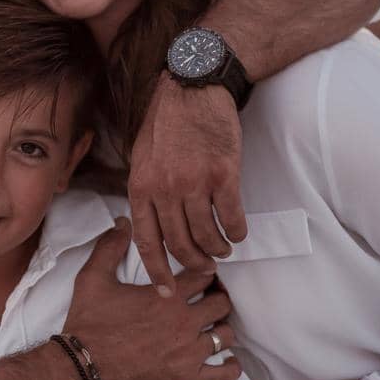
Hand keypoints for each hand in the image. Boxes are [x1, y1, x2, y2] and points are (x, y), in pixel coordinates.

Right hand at [62, 219, 240, 379]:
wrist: (81, 368)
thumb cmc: (88, 323)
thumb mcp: (92, 278)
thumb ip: (109, 247)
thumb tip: (123, 222)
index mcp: (166, 296)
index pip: (204, 275)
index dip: (205, 272)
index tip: (202, 275)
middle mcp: (183, 322)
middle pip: (221, 304)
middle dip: (217, 299)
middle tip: (209, 301)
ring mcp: (188, 352)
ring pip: (226, 336)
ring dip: (222, 330)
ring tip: (212, 329)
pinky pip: (224, 374)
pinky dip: (230, 367)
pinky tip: (227, 362)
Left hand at [130, 73, 247, 289]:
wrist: (193, 88)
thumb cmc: (167, 122)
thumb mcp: (141, 156)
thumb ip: (145, 190)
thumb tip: (151, 221)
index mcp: (140, 187)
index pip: (146, 241)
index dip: (157, 271)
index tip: (167, 291)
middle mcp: (164, 189)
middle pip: (179, 244)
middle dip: (193, 263)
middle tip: (205, 268)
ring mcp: (194, 183)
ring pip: (207, 235)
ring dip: (218, 249)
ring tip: (223, 250)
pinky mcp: (223, 175)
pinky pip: (232, 216)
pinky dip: (237, 231)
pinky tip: (239, 232)